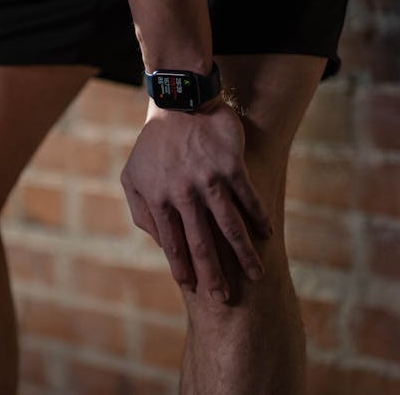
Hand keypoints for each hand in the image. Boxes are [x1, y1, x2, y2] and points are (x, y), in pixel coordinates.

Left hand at [121, 99, 270, 301]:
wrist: (178, 102)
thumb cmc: (153, 144)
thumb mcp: (132, 177)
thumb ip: (142, 212)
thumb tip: (160, 242)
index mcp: (159, 199)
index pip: (173, 243)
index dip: (184, 268)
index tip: (193, 287)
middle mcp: (184, 194)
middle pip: (202, 243)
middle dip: (214, 273)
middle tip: (225, 298)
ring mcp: (209, 180)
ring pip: (229, 225)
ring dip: (244, 253)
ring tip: (256, 274)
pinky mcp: (231, 165)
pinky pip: (248, 197)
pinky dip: (258, 217)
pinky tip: (266, 234)